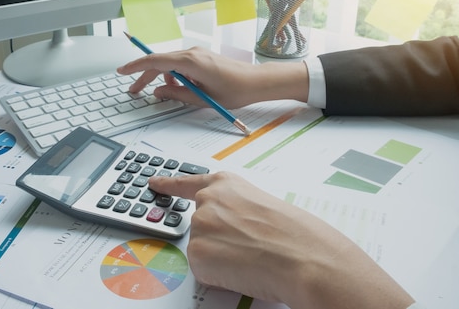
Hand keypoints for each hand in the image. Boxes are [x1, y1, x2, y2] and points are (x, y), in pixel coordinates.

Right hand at [116, 46, 308, 108]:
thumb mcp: (202, 99)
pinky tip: (182, 89)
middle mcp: (192, 53)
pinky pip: (181, 65)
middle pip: (159, 62)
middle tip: (134, 91)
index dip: (135, 66)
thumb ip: (177, 95)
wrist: (257, 82)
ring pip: (169, 65)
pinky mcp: (202, 58)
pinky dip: (175, 77)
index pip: (155, 61)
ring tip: (167, 95)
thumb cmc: (236, 90)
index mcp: (190, 62)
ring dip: (163, 79)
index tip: (122, 71)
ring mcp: (197, 54)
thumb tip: (158, 92)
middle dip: (144, 77)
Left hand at [149, 172, 413, 308]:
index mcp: (226, 183)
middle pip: (200, 226)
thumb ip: (235, 207)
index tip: (153, 183)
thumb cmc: (296, 233)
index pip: (187, 182)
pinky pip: (204, 270)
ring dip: (221, 258)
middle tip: (248, 246)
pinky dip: (220, 276)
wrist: (305, 256)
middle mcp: (208, 200)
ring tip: (253, 256)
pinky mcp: (197, 253)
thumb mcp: (262, 204)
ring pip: (202, 250)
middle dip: (218, 239)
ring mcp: (200, 226)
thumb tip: (227, 228)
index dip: (169, 184)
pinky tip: (243, 269)